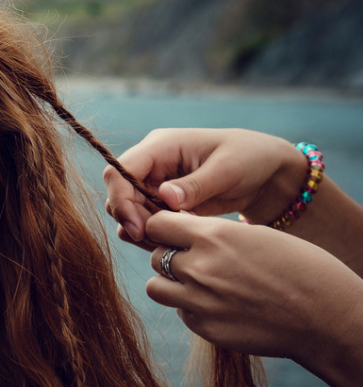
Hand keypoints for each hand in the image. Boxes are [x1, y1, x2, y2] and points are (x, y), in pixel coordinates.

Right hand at [103, 128, 304, 247]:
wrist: (269, 174)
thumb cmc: (251, 159)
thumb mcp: (227, 169)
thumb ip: (195, 185)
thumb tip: (164, 197)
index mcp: (161, 146)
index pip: (119, 172)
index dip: (121, 201)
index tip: (139, 229)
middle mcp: (151, 164)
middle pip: (118, 195)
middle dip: (132, 220)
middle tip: (160, 239)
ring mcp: (155, 184)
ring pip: (128, 211)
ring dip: (142, 230)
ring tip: (172, 240)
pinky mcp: (162, 203)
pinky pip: (144, 221)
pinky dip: (153, 234)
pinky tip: (176, 240)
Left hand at [144, 211, 362, 367]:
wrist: (324, 316)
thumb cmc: (299, 268)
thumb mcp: (254, 236)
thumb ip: (212, 235)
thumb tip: (179, 232)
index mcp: (214, 236)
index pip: (157, 224)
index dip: (164, 228)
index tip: (174, 233)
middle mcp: (199, 268)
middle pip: (155, 257)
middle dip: (170, 256)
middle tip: (194, 261)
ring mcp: (198, 301)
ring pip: (156, 287)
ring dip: (170, 284)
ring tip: (198, 284)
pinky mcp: (203, 328)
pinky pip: (180, 312)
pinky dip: (191, 307)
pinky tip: (220, 305)